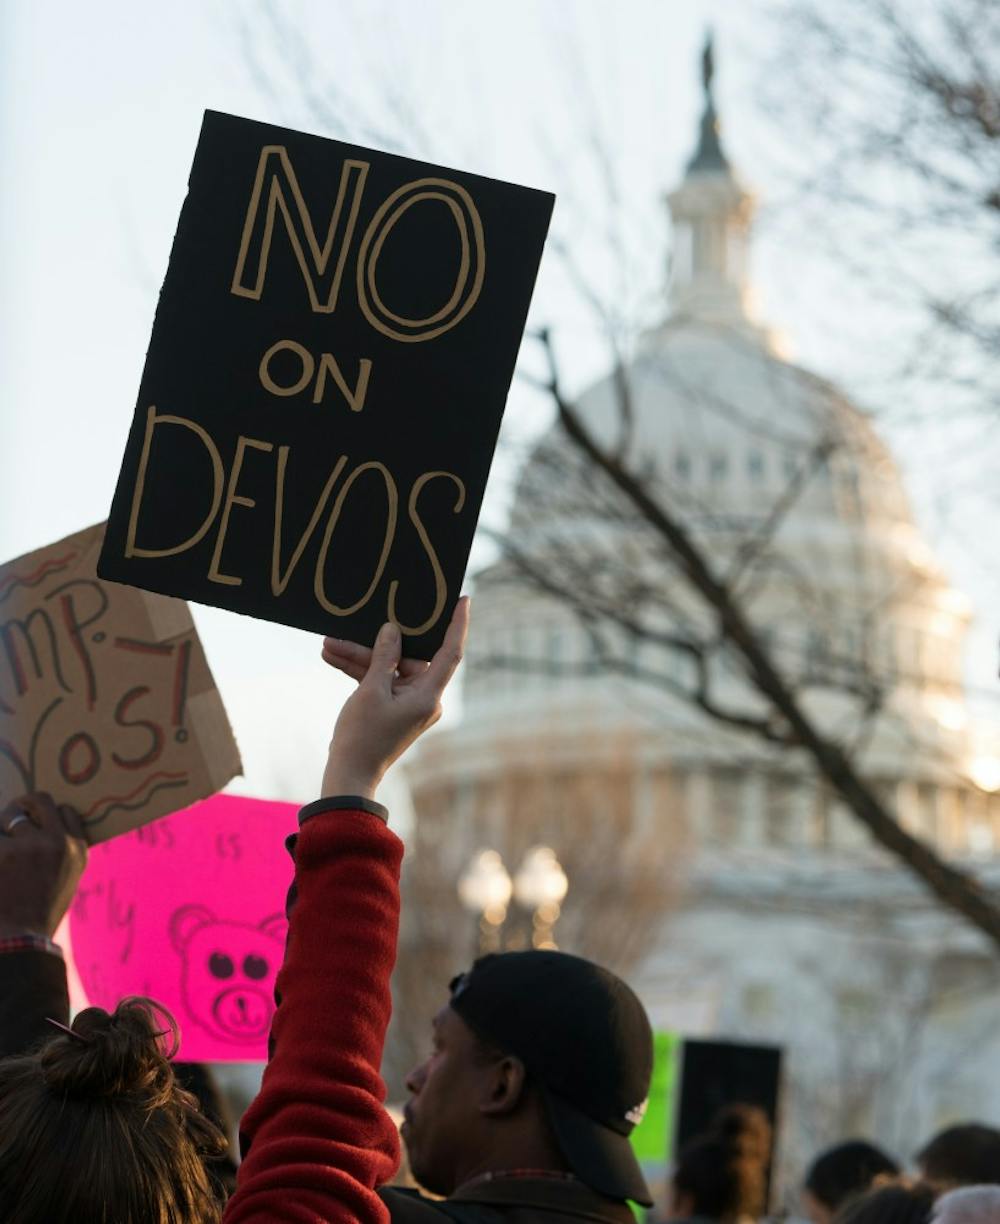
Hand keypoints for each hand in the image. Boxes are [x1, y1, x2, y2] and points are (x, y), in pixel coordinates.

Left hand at [0, 794, 87, 937]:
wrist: (22, 940)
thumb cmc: (40, 911)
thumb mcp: (67, 879)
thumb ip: (61, 851)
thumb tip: (40, 825)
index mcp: (78, 850)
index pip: (66, 812)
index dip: (48, 815)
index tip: (36, 822)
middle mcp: (59, 842)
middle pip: (40, 801)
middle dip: (24, 804)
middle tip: (13, 813)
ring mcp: (31, 845)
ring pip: (10, 815)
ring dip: (2, 826)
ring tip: (3, 847)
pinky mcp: (4, 851)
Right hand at [320, 597, 470, 800]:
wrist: (349, 774)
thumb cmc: (362, 736)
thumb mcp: (371, 690)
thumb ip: (384, 656)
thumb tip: (393, 630)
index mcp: (428, 695)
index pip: (451, 653)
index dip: (457, 625)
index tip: (462, 600)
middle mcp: (424, 698)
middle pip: (406, 658)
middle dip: (375, 643)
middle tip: (354, 622)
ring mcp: (408, 702)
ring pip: (387, 668)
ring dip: (359, 656)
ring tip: (328, 643)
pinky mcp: (392, 706)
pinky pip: (379, 681)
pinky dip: (359, 670)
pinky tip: (332, 656)